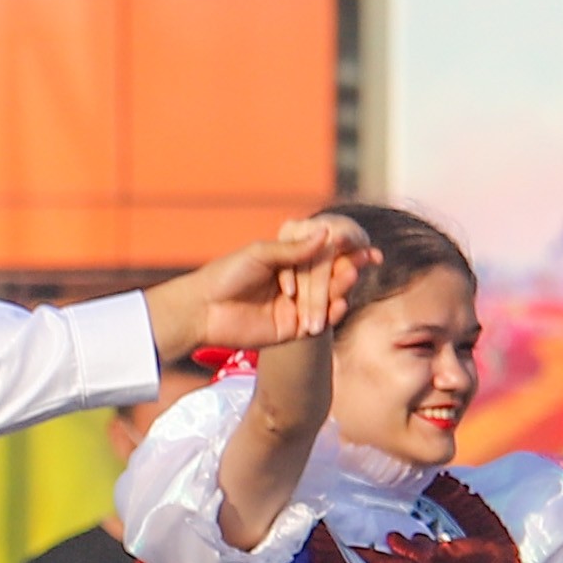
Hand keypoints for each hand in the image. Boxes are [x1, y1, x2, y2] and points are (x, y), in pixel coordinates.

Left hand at [138, 214, 379, 372]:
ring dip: (341, 289)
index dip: (341, 252)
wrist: (202, 310)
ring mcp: (295, 308)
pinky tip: (339, 305)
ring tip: (350, 277)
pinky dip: (331, 313)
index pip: (321, 256)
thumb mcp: (260, 255)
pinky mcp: (291, 330)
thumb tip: (326, 232)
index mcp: (287, 263)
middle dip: (345, 270)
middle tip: (361, 261)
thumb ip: (293, 249)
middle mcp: (295, 285)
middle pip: (328, 277)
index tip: (361, 244)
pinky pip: (317, 322)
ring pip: (326, 299)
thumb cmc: (225, 275)